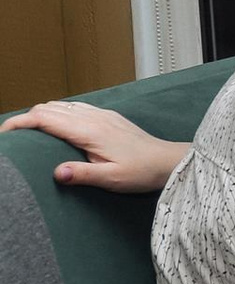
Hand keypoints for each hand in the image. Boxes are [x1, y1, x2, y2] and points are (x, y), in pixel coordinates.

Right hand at [0, 102, 187, 192]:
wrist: (169, 161)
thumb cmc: (143, 172)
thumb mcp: (112, 178)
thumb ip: (82, 175)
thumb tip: (56, 173)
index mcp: (89, 131)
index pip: (44, 118)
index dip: (19, 122)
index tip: (5, 133)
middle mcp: (94, 117)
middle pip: (48, 108)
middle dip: (26, 118)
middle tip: (12, 136)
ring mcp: (102, 115)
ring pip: (61, 105)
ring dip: (41, 114)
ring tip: (28, 132)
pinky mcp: (108, 117)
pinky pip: (76, 107)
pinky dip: (58, 112)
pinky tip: (56, 126)